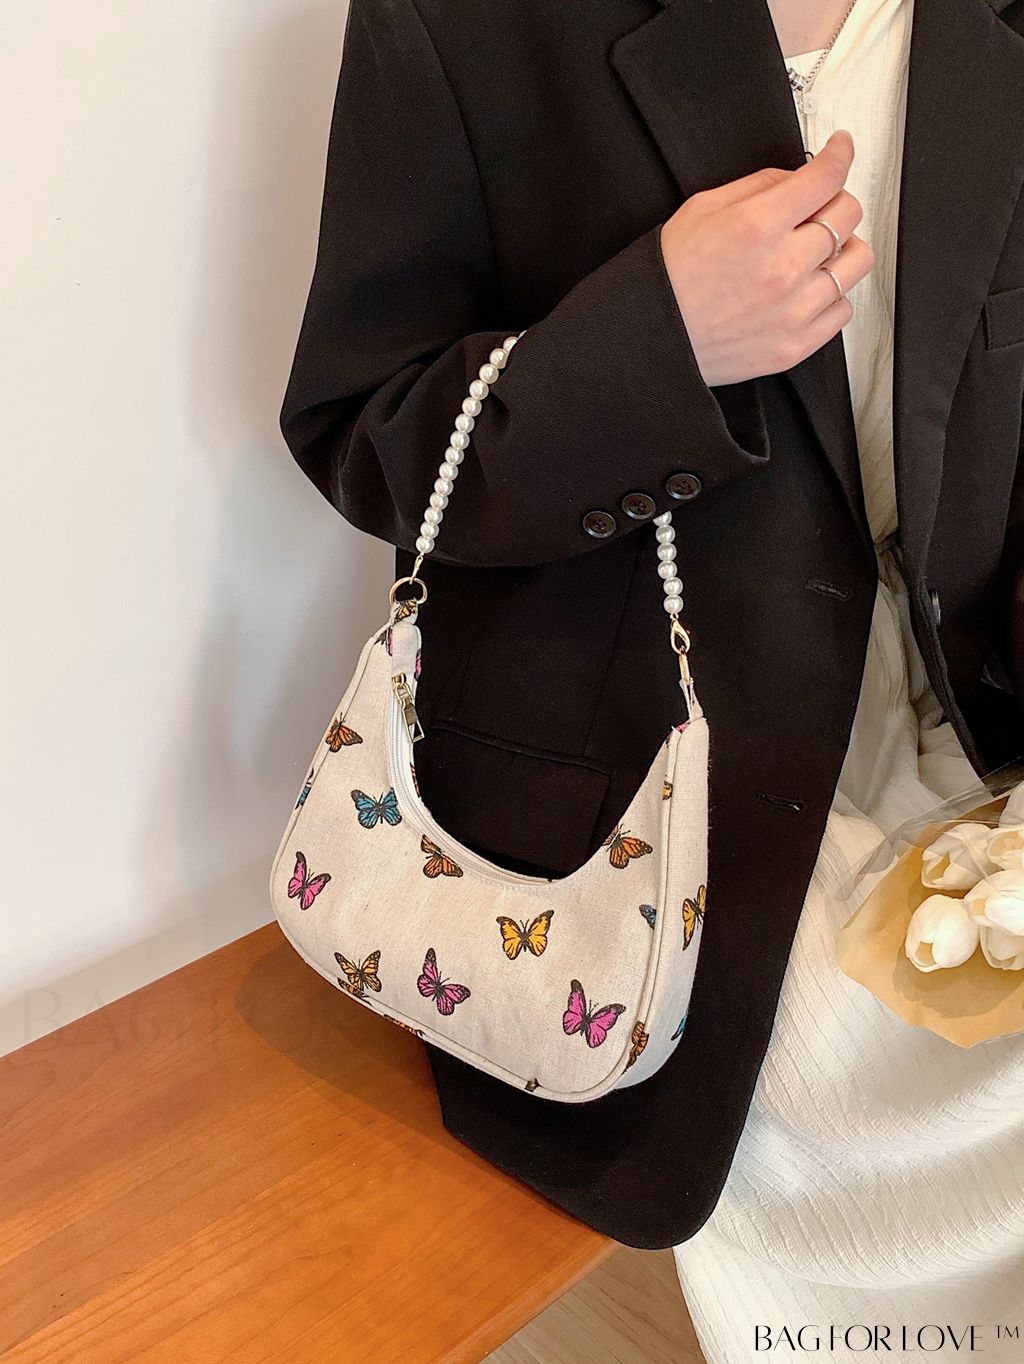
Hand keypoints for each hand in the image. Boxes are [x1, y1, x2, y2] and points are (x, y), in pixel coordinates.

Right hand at [659, 129, 873, 386]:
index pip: (826, 176)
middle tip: (820, 206)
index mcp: (758, 226)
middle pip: (848, 214)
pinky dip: (832, 295)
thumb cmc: (669, 277)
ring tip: (820, 251)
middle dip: (836, 200)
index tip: (841, 150)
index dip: (840, 154)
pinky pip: (842, 311)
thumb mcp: (702, 209)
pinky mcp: (794, 345)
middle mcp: (783, 267)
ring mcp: (793, 310)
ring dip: (844, 248)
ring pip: (856, 262)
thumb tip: (797, 178)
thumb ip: (758, 187)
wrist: (650, 336)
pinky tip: (809, 290)